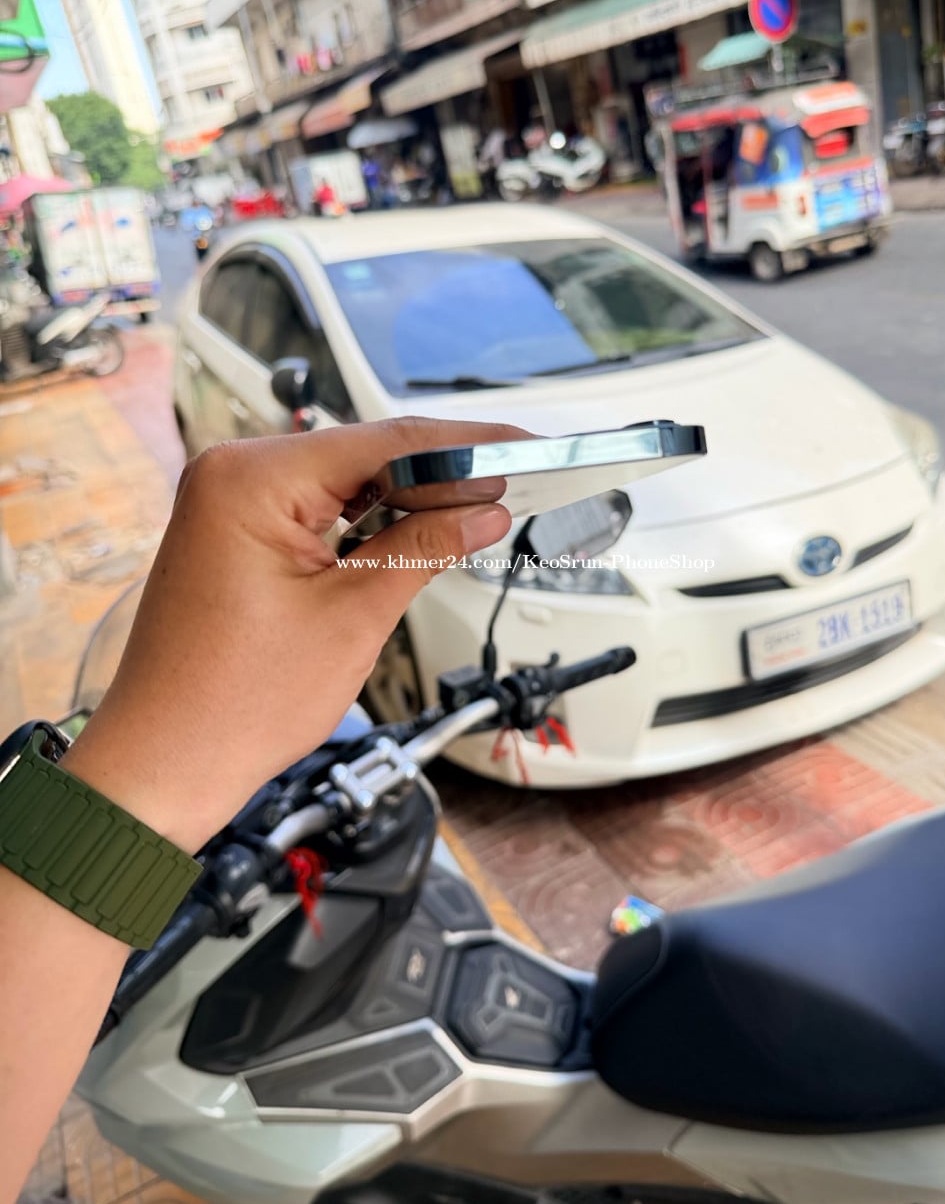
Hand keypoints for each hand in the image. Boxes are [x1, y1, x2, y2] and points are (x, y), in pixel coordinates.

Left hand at [64, 417, 525, 852]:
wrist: (164, 763)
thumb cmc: (229, 705)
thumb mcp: (353, 618)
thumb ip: (425, 550)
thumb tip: (483, 511)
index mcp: (251, 479)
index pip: (385, 441)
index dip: (465, 444)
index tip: (522, 445)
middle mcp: (232, 474)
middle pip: (365, 453)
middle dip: (441, 472)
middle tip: (515, 482)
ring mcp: (230, 501)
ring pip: (345, 479)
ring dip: (408, 497)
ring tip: (476, 512)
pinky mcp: (236, 530)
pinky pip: (318, 506)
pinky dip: (369, 519)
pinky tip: (417, 531)